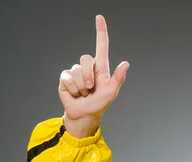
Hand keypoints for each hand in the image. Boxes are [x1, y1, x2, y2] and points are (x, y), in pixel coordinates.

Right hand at [58, 15, 128, 137]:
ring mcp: (75, 72)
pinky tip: (75, 94)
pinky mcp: (65, 78)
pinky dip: (73, 89)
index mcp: (101, 67)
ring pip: (76, 71)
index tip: (99, 18)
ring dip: (82, 86)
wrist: (84, 114)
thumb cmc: (100, 103)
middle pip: (85, 59)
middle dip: (89, 77)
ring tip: (84, 93)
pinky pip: (67, 79)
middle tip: (92, 89)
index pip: (101, 46)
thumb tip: (126, 64)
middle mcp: (88, 67)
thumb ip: (119, 78)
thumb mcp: (112, 92)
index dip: (100, 32)